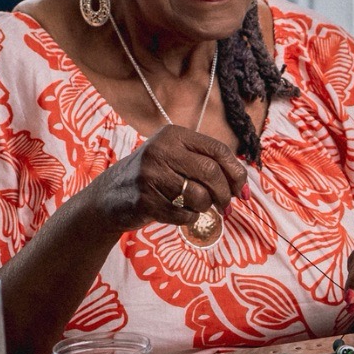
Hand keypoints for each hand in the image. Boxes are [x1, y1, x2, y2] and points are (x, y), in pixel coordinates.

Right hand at [89, 124, 247, 231]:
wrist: (110, 196)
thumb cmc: (154, 177)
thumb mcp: (175, 157)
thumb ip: (206, 163)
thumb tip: (243, 184)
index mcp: (174, 135)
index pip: (218, 150)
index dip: (236, 173)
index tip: (243, 191)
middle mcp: (161, 150)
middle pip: (211, 173)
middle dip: (225, 194)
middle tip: (227, 206)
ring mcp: (150, 175)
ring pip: (199, 196)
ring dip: (205, 207)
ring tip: (197, 207)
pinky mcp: (144, 200)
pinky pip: (183, 215)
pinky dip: (189, 218)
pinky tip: (180, 213)